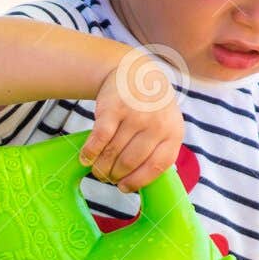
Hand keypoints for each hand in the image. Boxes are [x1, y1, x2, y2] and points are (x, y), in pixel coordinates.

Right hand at [81, 50, 184, 191]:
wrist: (135, 72)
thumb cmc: (150, 107)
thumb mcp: (166, 125)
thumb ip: (159, 149)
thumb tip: (138, 182)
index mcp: (173, 133)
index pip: (157, 166)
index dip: (137, 181)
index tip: (123, 188)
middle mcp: (157, 124)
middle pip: (130, 161)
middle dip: (114, 174)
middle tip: (106, 177)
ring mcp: (136, 115)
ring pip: (113, 152)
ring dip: (101, 166)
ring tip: (96, 170)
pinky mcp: (114, 108)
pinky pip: (99, 139)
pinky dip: (90, 152)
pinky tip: (85, 158)